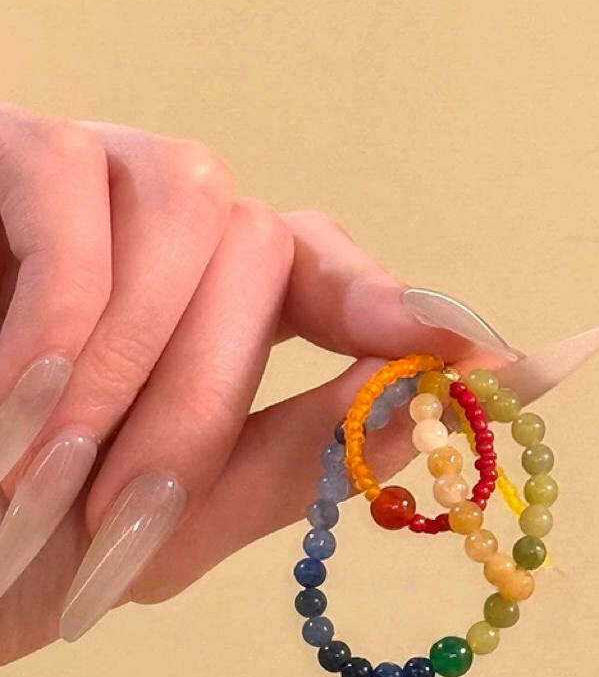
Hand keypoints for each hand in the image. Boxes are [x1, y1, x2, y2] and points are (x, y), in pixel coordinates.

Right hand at [0, 102, 598, 664]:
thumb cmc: (41, 526)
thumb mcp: (183, 513)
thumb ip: (305, 455)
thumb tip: (433, 404)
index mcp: (234, 300)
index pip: (335, 274)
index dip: (398, 305)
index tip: (474, 350)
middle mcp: (187, 219)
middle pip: (266, 253)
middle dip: (200, 395)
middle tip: (122, 513)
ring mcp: (112, 172)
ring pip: (194, 218)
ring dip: (128, 368)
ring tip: (48, 472)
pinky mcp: (21, 150)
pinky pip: (75, 202)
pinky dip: (57, 314)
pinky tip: (20, 393)